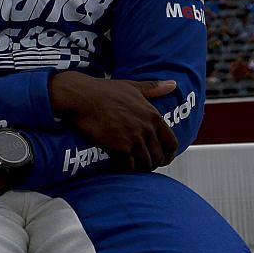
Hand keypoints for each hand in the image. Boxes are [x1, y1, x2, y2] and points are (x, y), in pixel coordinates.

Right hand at [48, 71, 178, 171]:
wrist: (81, 97)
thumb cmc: (103, 91)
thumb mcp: (132, 86)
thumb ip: (154, 88)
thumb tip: (173, 84)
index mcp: (153, 115)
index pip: (171, 143)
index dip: (169, 154)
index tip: (164, 157)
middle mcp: (146, 128)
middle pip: (159, 156)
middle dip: (154, 163)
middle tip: (145, 164)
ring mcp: (133, 139)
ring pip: (145, 164)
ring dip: (140, 167)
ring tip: (133, 166)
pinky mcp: (119, 148)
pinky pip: (129, 166)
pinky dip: (126, 168)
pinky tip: (121, 165)